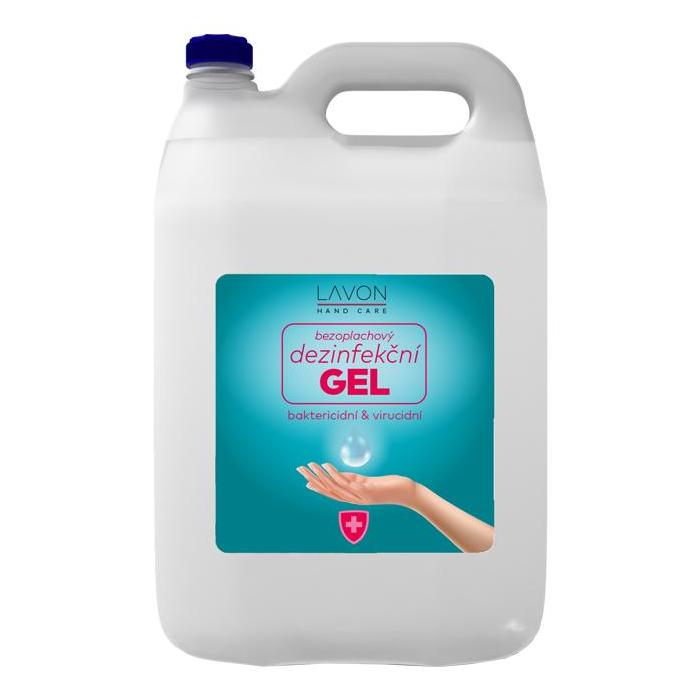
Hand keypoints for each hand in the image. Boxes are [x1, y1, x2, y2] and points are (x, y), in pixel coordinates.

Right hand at [297, 462, 415, 506]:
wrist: (404, 492)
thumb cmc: (385, 486)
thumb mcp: (365, 481)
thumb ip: (350, 478)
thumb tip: (334, 473)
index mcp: (352, 498)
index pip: (330, 492)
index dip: (317, 486)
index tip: (305, 479)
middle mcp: (352, 499)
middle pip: (328, 489)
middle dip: (313, 478)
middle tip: (300, 469)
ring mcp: (358, 496)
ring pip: (334, 486)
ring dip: (320, 474)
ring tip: (310, 464)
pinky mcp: (365, 491)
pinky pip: (345, 482)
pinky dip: (334, 473)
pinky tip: (326, 465)